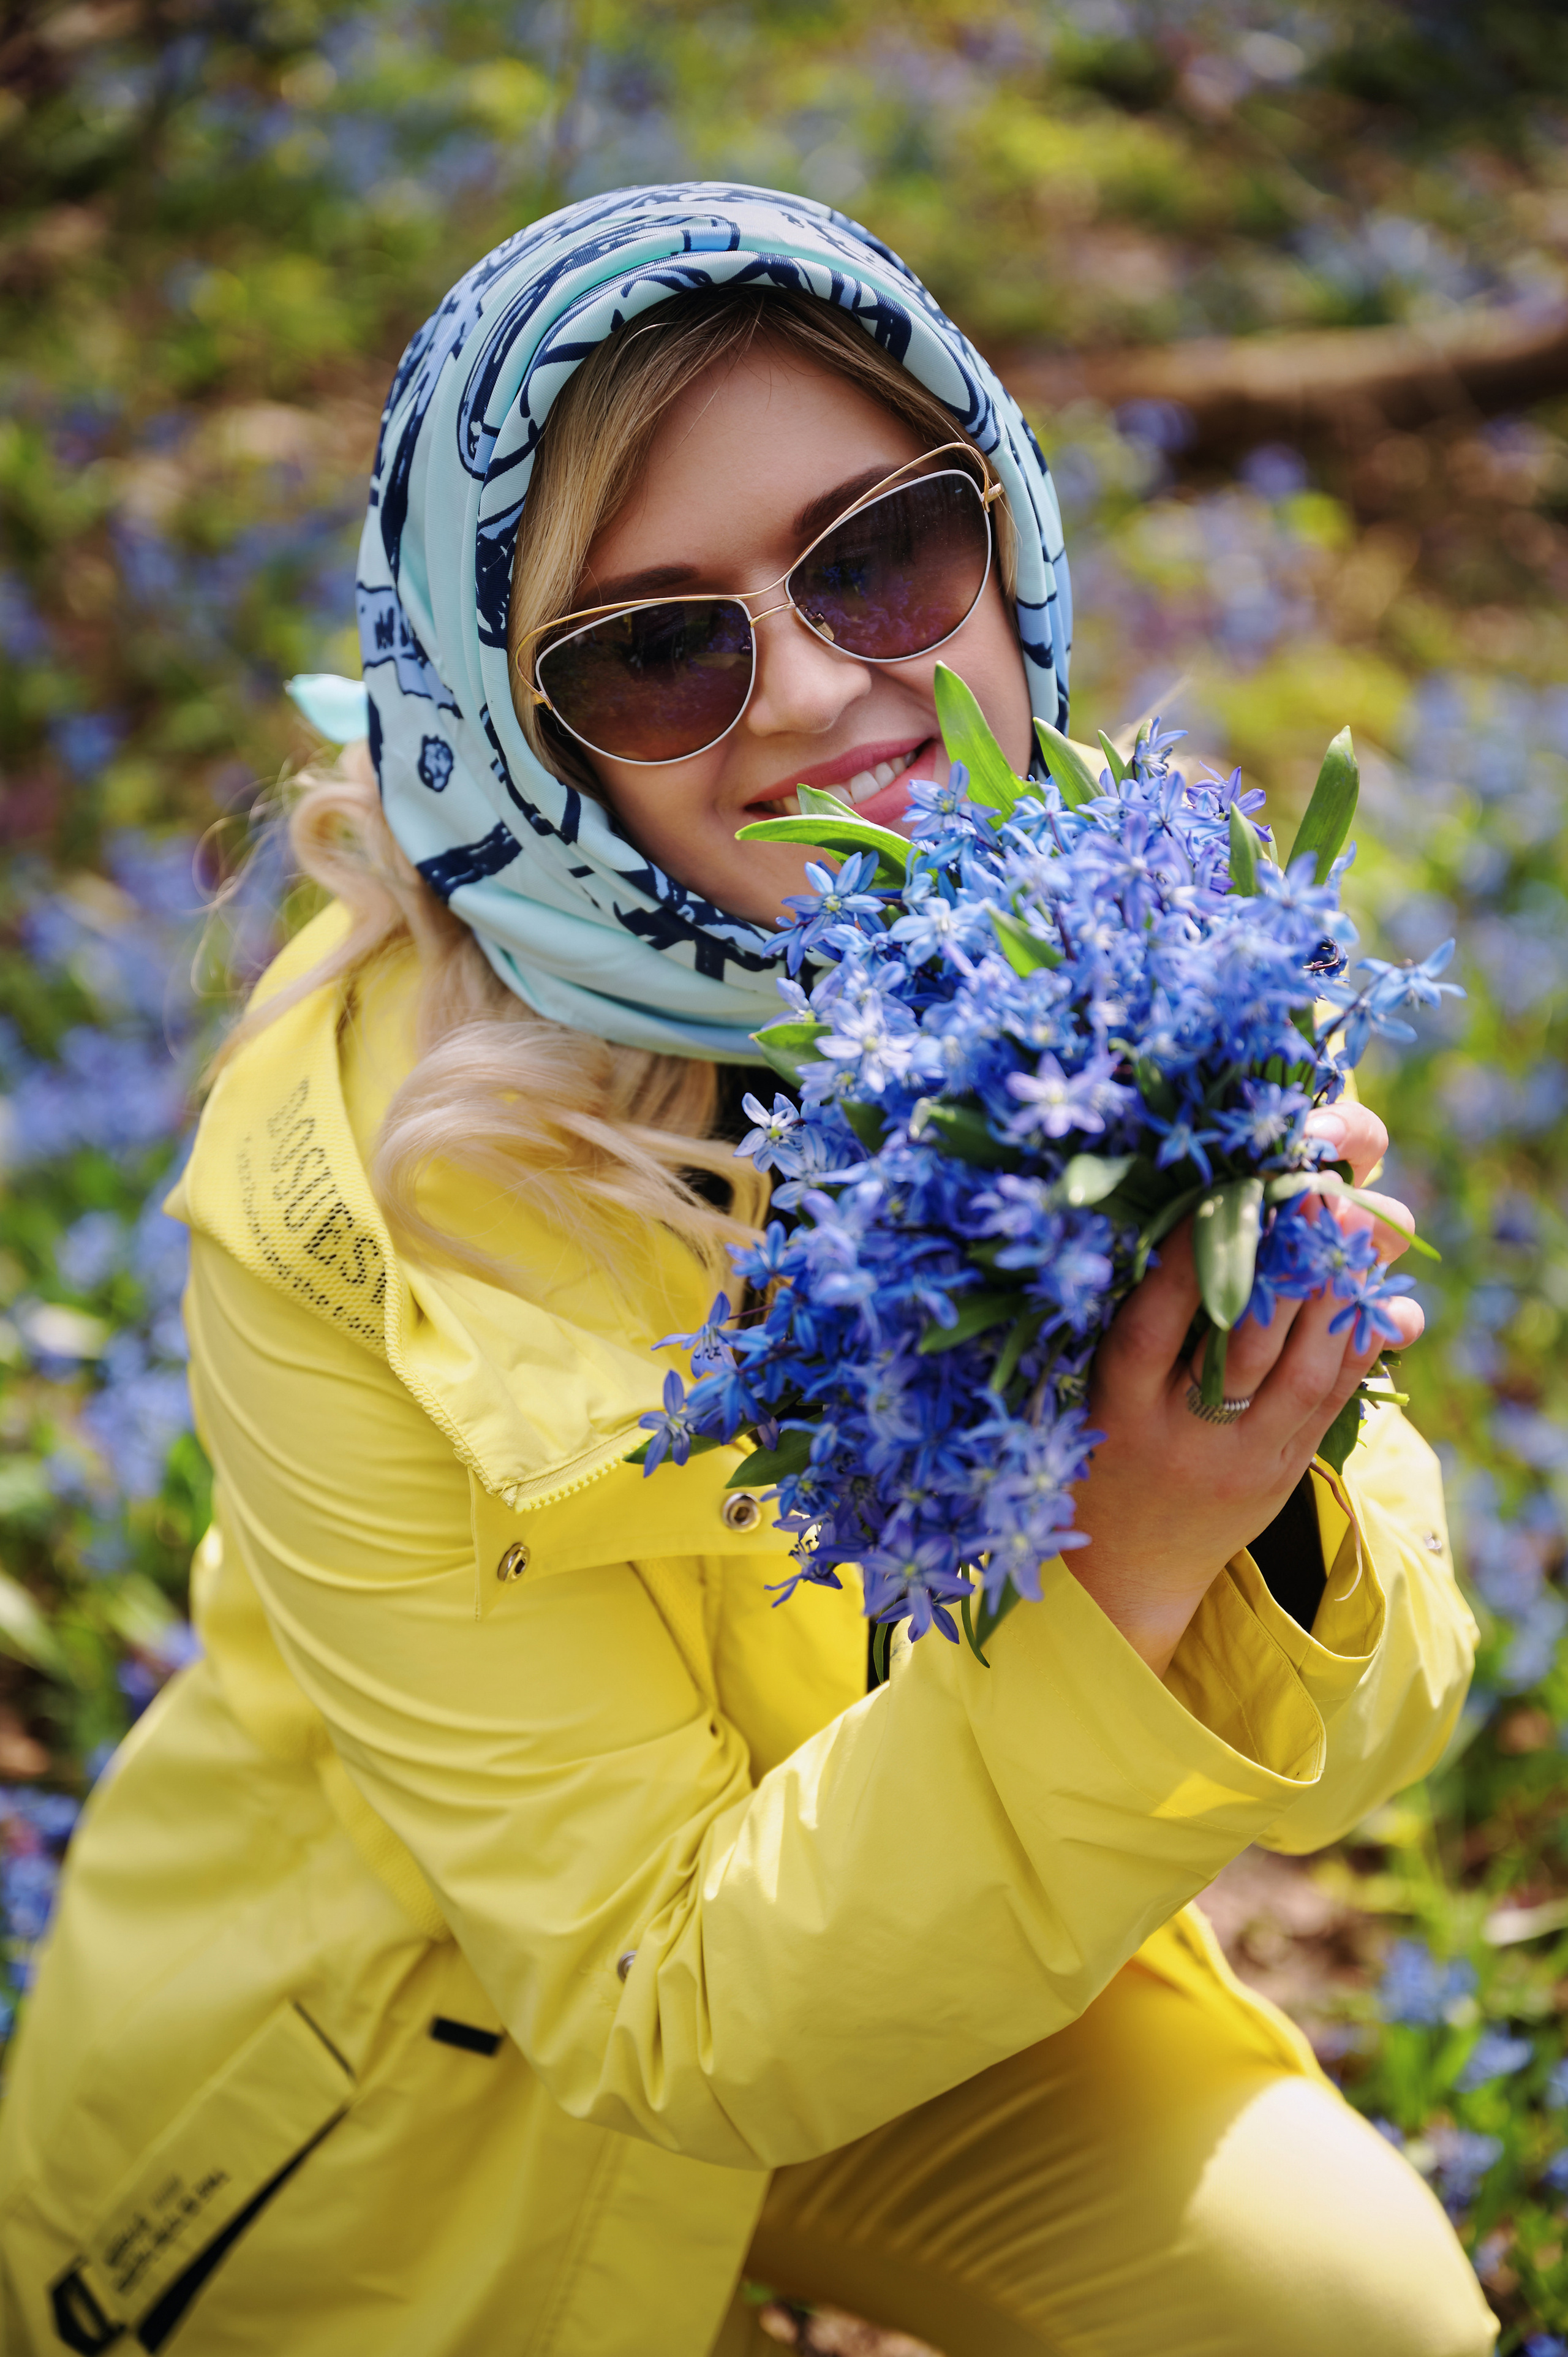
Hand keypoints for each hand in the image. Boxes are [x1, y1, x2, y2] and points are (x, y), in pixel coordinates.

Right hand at [1066, 1102, 1422, 1675]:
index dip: (1192, 1260)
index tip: (1223, 1194)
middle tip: (1312, 1192)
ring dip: (1333, 1295)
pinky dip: (1358, 1347)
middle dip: (1284, 1263)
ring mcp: (1241, 1460)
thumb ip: (1141, 1321)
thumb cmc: (1103, 1448)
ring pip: (1300, 1372)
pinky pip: (1332, 1404)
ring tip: (1350, 1229)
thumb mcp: (1099, 1387)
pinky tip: (1376, 1298)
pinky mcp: (1284, 1473)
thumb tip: (1202, 1228)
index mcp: (1121, 1403)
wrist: (1128, 1565)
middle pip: (1243, 1344)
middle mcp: (1182, 1435)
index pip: (1155, 1322)